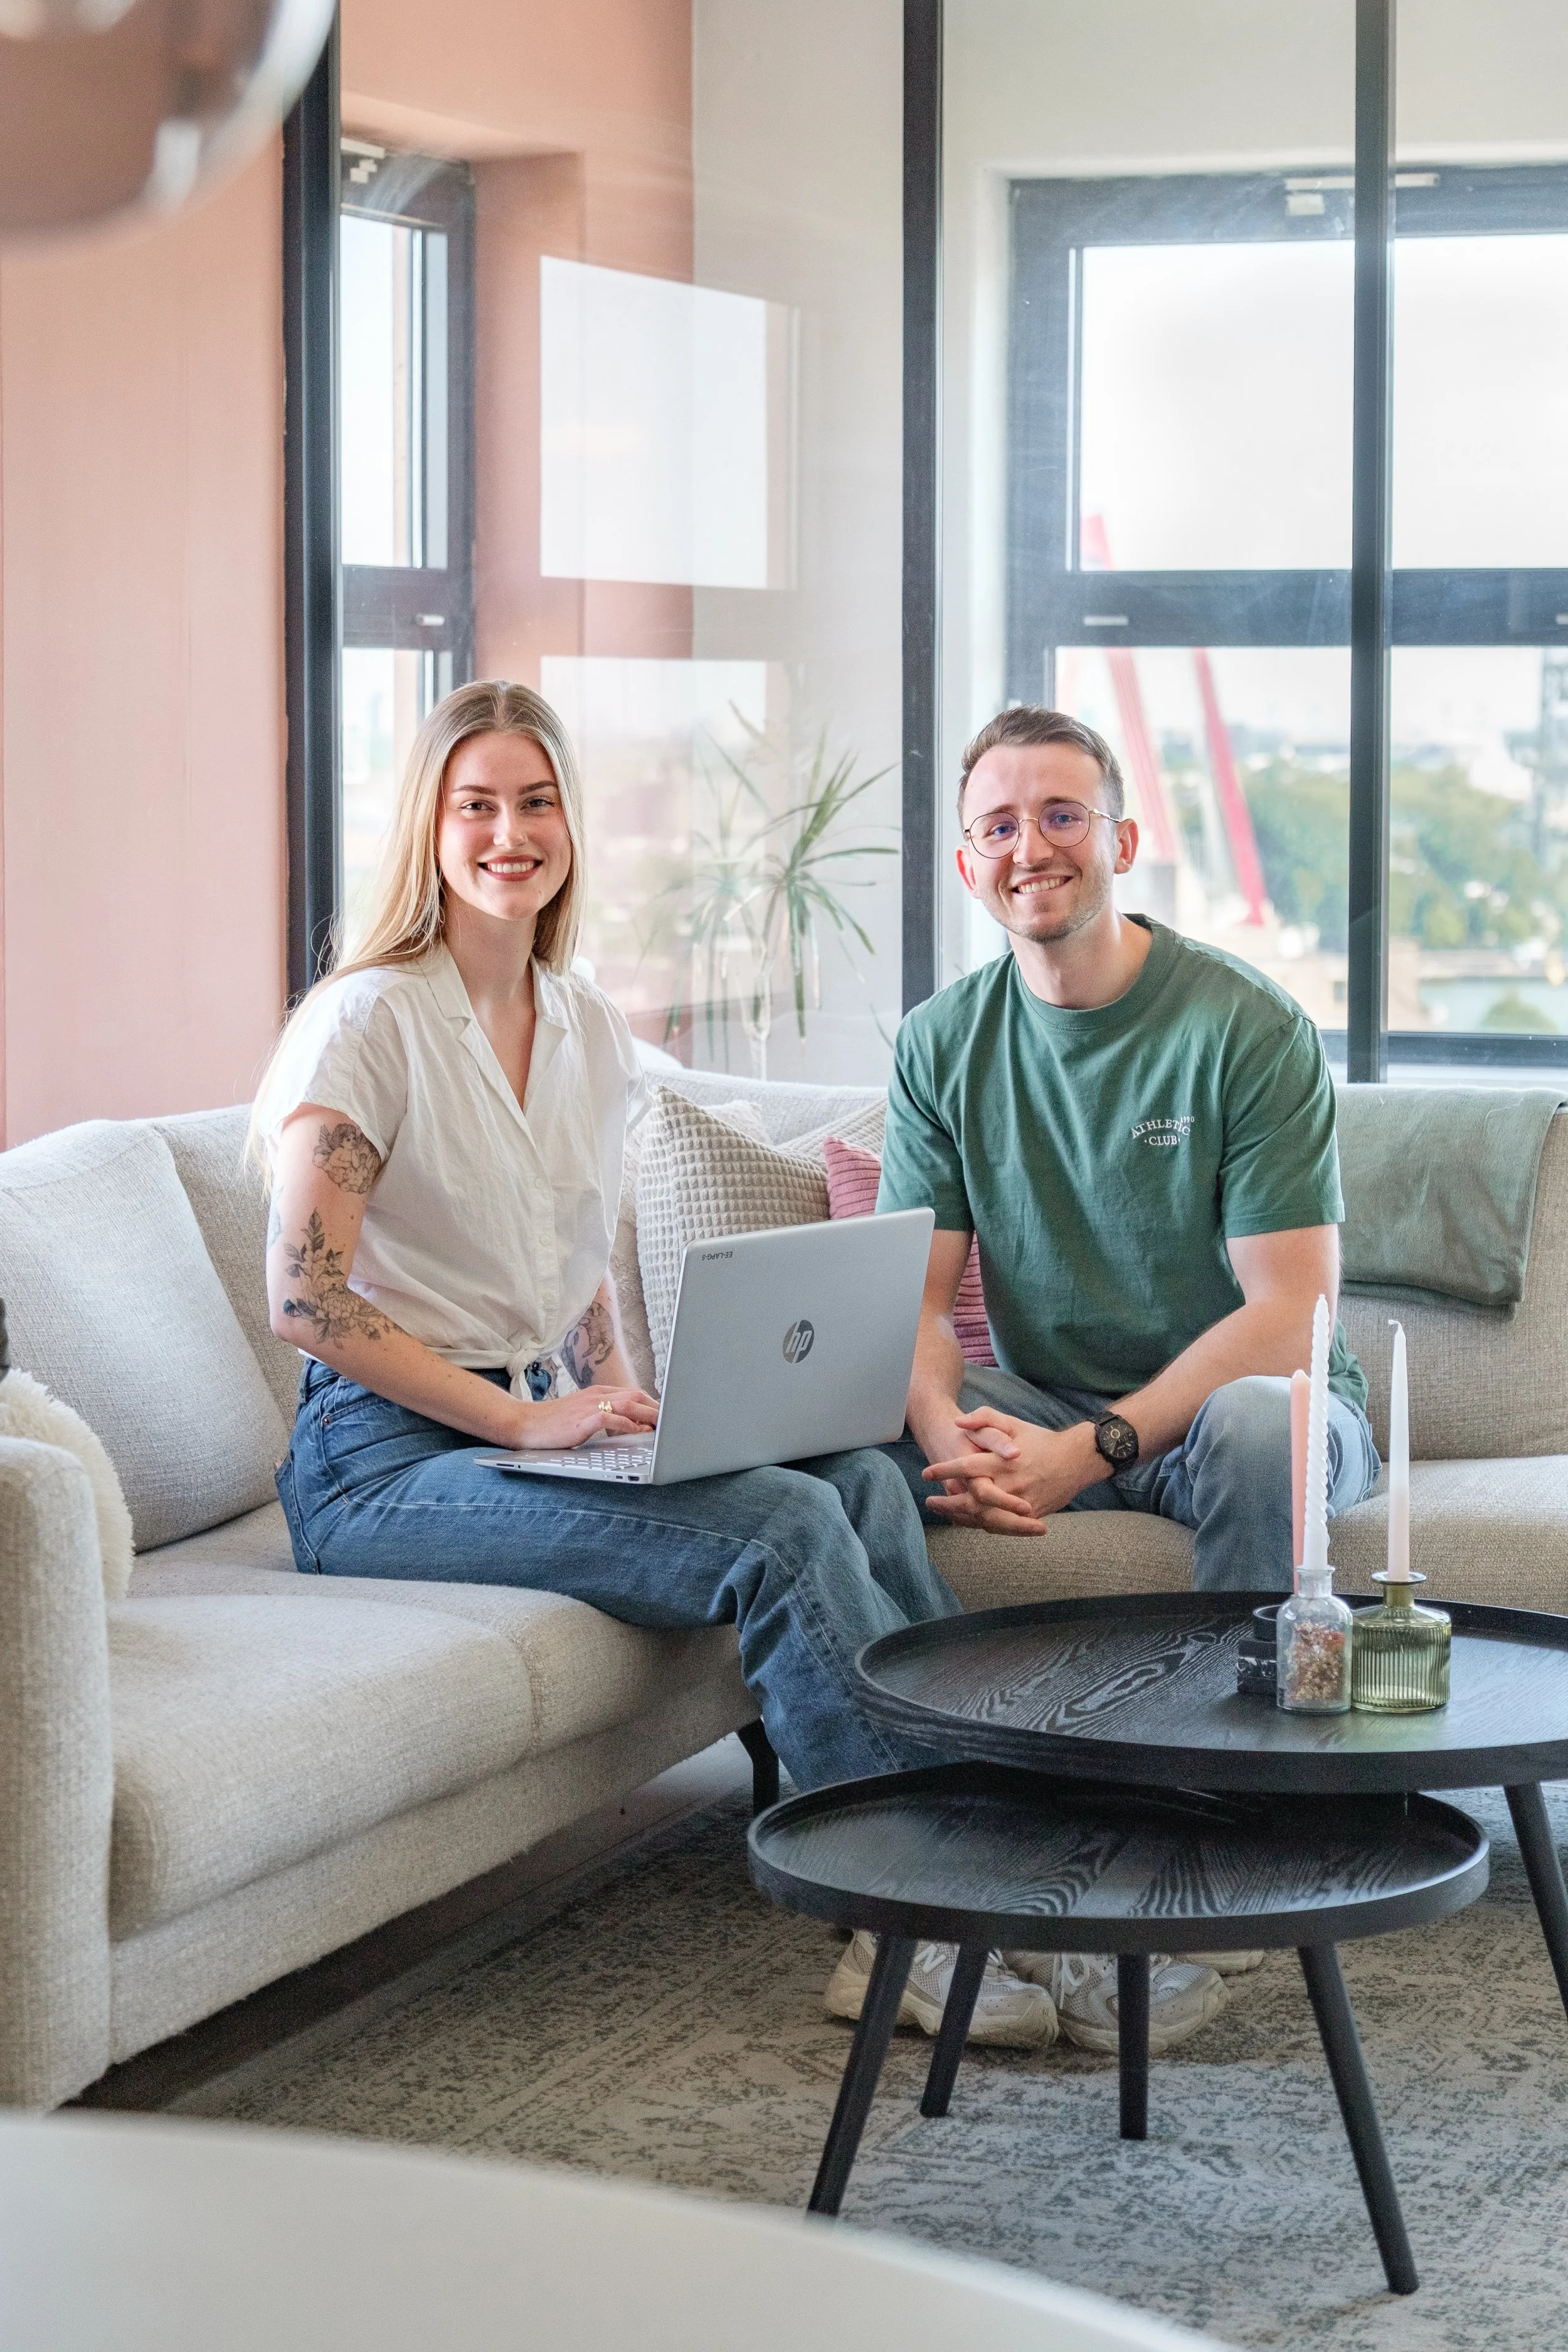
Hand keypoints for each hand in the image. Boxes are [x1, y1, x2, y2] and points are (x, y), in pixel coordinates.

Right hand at [510, 1385, 658, 1449]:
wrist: (524, 1423)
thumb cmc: (553, 1423)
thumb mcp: (582, 1415)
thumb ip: (604, 1416)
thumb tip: (629, 1426)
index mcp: (598, 1392)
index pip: (633, 1394)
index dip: (653, 1404)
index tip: (667, 1415)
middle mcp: (597, 1395)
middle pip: (636, 1396)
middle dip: (658, 1407)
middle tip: (675, 1420)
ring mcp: (590, 1405)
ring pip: (629, 1403)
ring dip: (649, 1414)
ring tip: (665, 1425)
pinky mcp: (583, 1418)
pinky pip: (612, 1417)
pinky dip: (628, 1423)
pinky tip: (639, 1431)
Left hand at [921, 1411, 1103, 1535]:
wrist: (1077, 1460)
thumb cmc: (1041, 1439)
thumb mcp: (1013, 1423)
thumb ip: (985, 1418)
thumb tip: (958, 1422)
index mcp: (1003, 1461)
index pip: (967, 1467)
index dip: (944, 1470)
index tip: (926, 1473)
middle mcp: (1010, 1483)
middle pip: (972, 1500)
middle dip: (947, 1503)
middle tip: (929, 1502)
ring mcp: (1021, 1502)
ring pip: (985, 1518)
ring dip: (961, 1517)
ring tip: (944, 1513)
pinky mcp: (1030, 1515)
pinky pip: (1002, 1526)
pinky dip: (981, 1525)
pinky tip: (967, 1521)